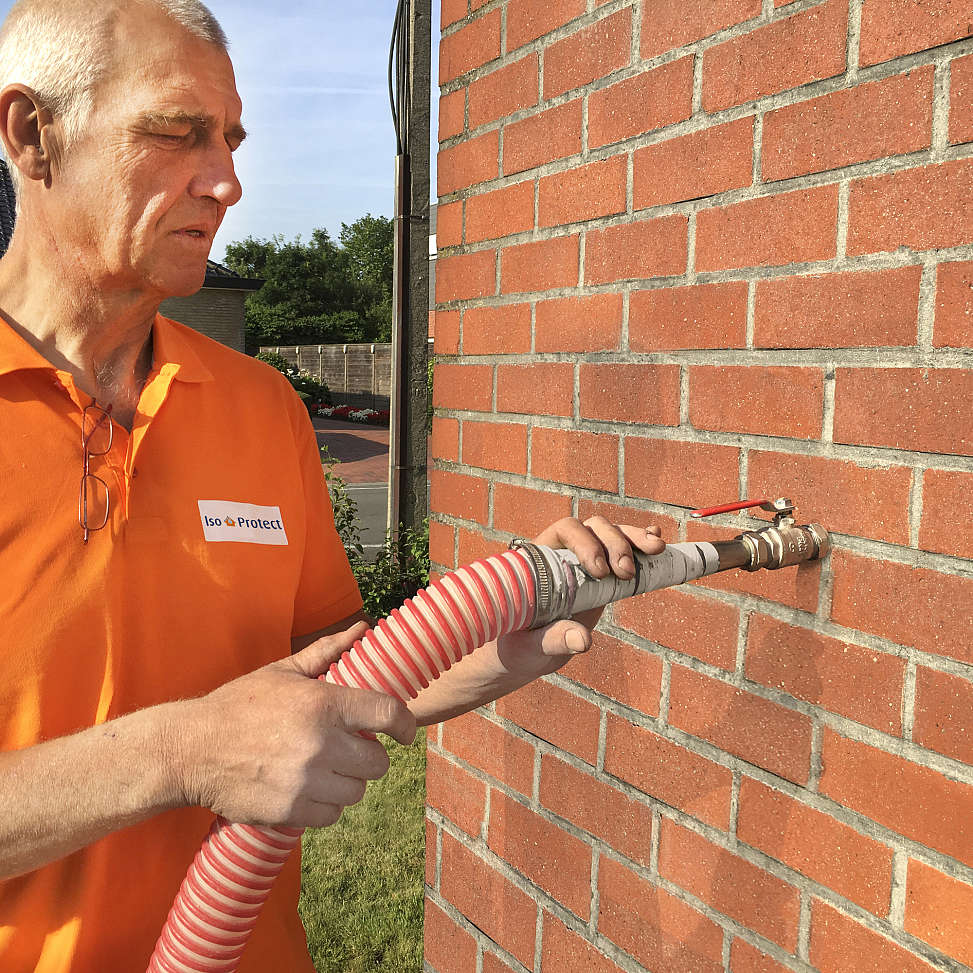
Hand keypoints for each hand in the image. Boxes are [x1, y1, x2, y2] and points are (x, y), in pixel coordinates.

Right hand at [170, 622, 415, 828]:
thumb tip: (362, 628)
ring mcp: (306, 779)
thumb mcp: (283, 672)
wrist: (191, 749)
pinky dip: (325, 806)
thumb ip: (327, 652)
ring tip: (324, 770)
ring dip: (346, 782)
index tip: (405, 733)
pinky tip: (307, 789)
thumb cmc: (240, 705)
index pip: (388, 713)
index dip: (404, 725)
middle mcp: (320, 742)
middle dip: (368, 756)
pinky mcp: (290, 810)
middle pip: (378, 762)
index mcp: (323, 703)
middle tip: (349, 750)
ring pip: (357, 791)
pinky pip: (332, 815)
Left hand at [495, 516, 664, 680]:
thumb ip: (554, 638)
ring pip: (612, 534)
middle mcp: (564, 552)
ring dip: (634, 539)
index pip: (565, 530)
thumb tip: (583, 640)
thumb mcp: (533, 645)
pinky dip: (640, 542)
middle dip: (615, 543)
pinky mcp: (603, 575)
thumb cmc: (521, 644)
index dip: (585, 543)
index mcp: (541, 559)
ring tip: (656, 550)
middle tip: (625, 573)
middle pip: (593, 528)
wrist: (526, 651)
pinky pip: (623, 550)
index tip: (598, 572)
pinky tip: (656, 542)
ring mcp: (585, 561)